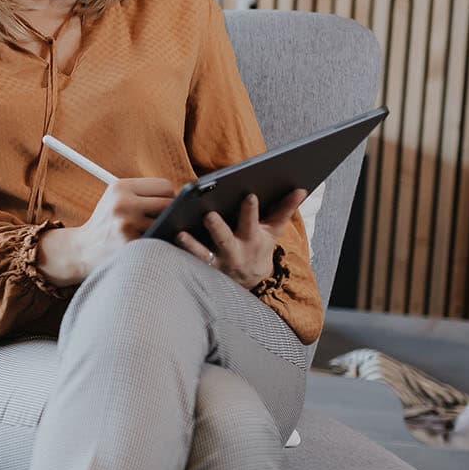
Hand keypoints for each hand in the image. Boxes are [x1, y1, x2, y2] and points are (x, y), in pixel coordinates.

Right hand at [37, 176, 177, 285]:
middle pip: (169, 204)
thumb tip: (183, 199)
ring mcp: (126, 225)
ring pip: (167, 224)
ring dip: (165, 230)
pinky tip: (150, 247)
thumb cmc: (105, 224)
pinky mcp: (130, 245)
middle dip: (169, 213)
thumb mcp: (115, 198)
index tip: (160, 207)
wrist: (81, 250)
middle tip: (160, 222)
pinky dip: (160, 245)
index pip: (165, 185)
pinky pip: (160, 242)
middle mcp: (122, 203)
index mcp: (120, 187)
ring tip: (152, 234)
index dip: (167, 197)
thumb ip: (143, 193)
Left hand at [175, 188, 307, 291]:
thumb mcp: (272, 231)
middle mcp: (234, 252)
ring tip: (180, 233)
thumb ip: (284, 210)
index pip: (252, 223)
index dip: (250, 210)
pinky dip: (177, 253)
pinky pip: (187, 262)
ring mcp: (216, 262)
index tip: (249, 195)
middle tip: (209, 215)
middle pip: (225, 239)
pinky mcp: (200, 269)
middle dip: (218, 228)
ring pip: (202, 254)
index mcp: (252, 239)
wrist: (248, 281)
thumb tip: (301, 189)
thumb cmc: (258, 246)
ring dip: (191, 245)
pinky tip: (167, 240)